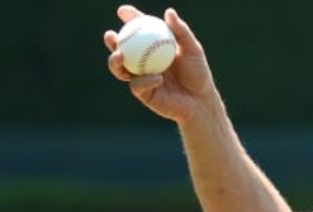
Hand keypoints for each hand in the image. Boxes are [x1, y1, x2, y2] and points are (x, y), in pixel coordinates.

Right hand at [104, 5, 214, 122]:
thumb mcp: (193, 49)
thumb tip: (169, 12)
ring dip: (114, 61)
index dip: (128, 20)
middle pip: (121, 49)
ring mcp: (140, 77)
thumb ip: (181, 31)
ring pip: (120, 68)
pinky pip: (137, 85)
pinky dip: (145, 80)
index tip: (123, 12)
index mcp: (151, 46)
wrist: (201, 100)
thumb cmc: (198, 72)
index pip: (137, 30)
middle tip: (111, 35)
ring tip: (119, 55)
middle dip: (111, 41)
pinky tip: (158, 78)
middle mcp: (142, 61)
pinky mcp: (143, 93)